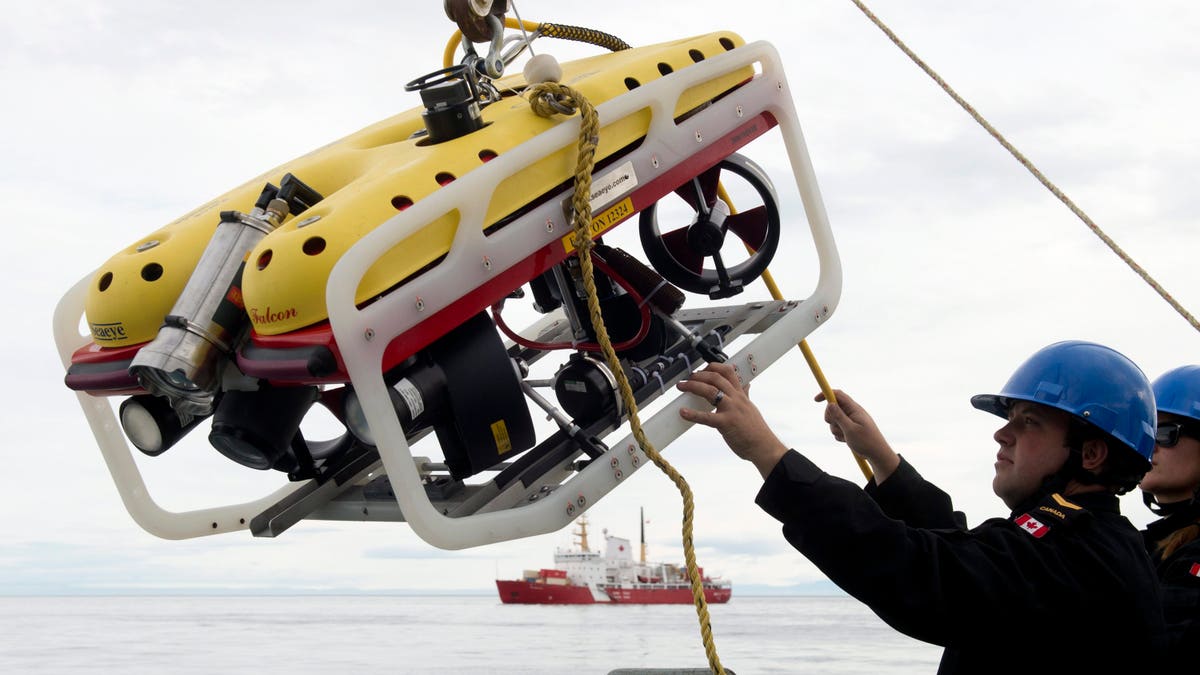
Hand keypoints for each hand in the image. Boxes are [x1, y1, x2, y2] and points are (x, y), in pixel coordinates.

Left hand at [677, 362, 787, 477]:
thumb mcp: (750, 407)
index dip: (713, 366)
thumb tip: (746, 386)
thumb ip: (745, 395)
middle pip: (716, 378)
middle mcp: (736, 399)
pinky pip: (707, 417)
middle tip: (688, 377)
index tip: (702, 369)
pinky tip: (683, 412)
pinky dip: (693, 414)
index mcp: (740, 394)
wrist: (763, 446)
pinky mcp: (726, 424)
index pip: (728, 371)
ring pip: (710, 391)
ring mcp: (731, 410)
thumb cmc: (757, 430)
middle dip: (699, 375)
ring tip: (682, 386)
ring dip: (693, 386)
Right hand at [816, 389, 899, 482]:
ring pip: (834, 420)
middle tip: (838, 426)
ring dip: (835, 429)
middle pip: (833, 408)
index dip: (826, 394)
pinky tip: (847, 440)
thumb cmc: (866, 441)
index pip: (838, 395)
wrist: (876, 453)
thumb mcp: (850, 429)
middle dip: (830, 418)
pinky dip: (839, 435)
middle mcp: (852, 412)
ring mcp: (850, 420)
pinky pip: (837, 429)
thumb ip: (839, 416)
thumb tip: (830, 404)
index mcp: (854, 409)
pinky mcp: (849, 428)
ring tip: (846, 437)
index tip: (815, 400)